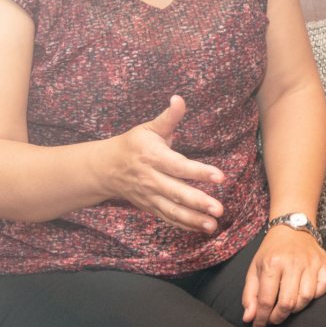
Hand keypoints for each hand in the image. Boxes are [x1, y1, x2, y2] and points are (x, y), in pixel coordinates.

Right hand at [98, 95, 223, 232]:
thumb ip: (169, 117)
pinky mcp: (149, 207)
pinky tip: (201, 228)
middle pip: (176, 192)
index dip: (199, 172)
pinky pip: (168, 218)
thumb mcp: (150, 128)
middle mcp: (150, 179)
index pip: (179, 166)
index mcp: (153, 157)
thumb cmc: (133, 144)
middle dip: (198, 202)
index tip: (220, 177)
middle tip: (219, 209)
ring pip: (172, 210)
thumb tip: (179, 98)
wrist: (104, 168)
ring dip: (193, 219)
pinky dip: (184, 225)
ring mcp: (149, 196)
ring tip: (213, 225)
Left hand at [242, 226, 325, 326]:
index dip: (261, 319)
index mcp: (272, 263)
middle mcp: (292, 262)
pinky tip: (305, 293)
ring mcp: (310, 262)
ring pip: (306, 298)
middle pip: (287, 302)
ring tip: (288, 305)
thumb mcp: (254, 269)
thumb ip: (250, 295)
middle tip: (273, 318)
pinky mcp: (324, 262)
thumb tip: (249, 319)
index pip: (265, 300)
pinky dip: (316, 295)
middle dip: (278, 317)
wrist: (292, 228)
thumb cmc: (271, 251)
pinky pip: (324, 287)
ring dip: (296, 308)